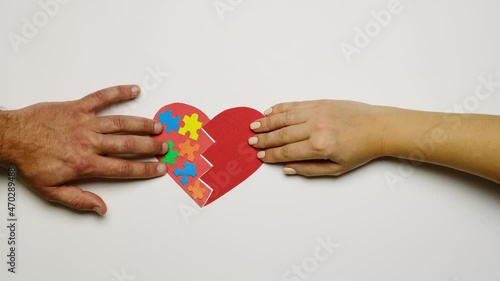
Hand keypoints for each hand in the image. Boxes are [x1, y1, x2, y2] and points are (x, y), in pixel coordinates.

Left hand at [0, 85, 167, 214]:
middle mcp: (89, 142)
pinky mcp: (77, 107)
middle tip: (165, 146)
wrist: (11, 138)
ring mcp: (84, 123)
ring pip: (120, 122)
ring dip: (141, 124)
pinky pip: (101, 97)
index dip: (145, 169)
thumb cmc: (30, 163)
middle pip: (128, 145)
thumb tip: (101, 208)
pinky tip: (134, 90)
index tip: (160, 168)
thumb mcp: (52, 190)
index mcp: (85, 164)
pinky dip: (118, 92)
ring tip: (157, 125)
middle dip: (150, 146)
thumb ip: (79, 200)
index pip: (123, 168)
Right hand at [249, 100, 389, 176]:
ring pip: (284, 117)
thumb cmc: (360, 150)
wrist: (378, 128)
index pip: (287, 152)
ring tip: (254, 126)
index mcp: (319, 146)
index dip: (271, 155)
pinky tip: (269, 111)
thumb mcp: (336, 169)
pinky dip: (280, 108)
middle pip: (282, 134)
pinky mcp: (320, 103)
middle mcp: (315, 127)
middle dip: (264, 139)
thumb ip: (309, 169)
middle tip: (251, 142)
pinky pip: (295, 105)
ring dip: (267, 122)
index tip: (260, 156)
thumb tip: (287, 168)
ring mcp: (317, 112)